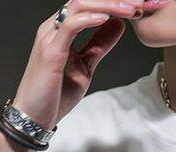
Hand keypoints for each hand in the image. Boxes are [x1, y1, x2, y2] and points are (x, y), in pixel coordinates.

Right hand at [11, 0, 144, 130]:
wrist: (34, 118)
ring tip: (130, 9)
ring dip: (107, 5)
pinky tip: (107, 18)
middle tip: (141, 3)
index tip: (140, 7)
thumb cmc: (55, 95)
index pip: (90, 5)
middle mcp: (54, 27)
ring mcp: (50, 37)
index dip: (115, 3)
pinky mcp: (50, 51)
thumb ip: (100, 45)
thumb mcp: (86, 66)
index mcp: (63, 29)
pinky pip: (69, 26)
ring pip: (79, 5)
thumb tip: (119, 26)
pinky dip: (89, 19)